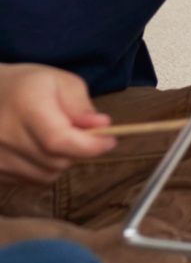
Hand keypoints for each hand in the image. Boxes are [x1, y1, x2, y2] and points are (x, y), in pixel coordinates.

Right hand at [0, 64, 113, 183]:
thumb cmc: (28, 85)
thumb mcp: (60, 82)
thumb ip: (81, 106)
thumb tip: (102, 127)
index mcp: (25, 107)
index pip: (58, 140)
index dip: (89, 146)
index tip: (109, 141)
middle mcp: (5, 135)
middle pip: (56, 161)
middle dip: (77, 150)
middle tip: (78, 133)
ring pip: (45, 175)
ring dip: (60, 161)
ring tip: (54, 138)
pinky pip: (29, 180)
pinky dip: (42, 168)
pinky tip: (38, 148)